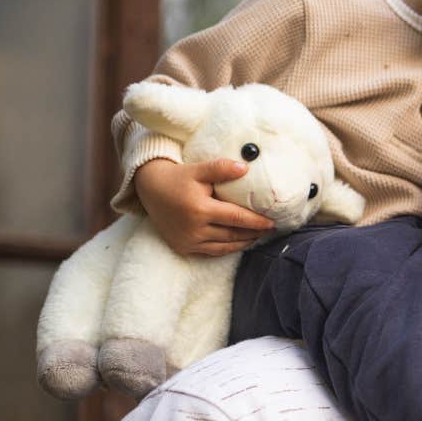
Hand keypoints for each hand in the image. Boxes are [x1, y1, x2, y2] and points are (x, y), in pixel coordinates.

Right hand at [135, 158, 275, 255]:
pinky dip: (227, 249)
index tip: (272, 222)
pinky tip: (238, 243)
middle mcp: (194, 229)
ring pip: (223, 247)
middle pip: (232, 235)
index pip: (236, 218)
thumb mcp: (199, 170)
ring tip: (257, 237)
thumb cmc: (177, 177)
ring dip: (242, 243)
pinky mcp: (183, 247)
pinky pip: (211, 252)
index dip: (256, 222)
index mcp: (200, 210)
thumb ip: (222, 168)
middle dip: (253, 234)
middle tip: (269, 230)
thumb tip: (246, 168)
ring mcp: (188, 241)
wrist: (149, 189)